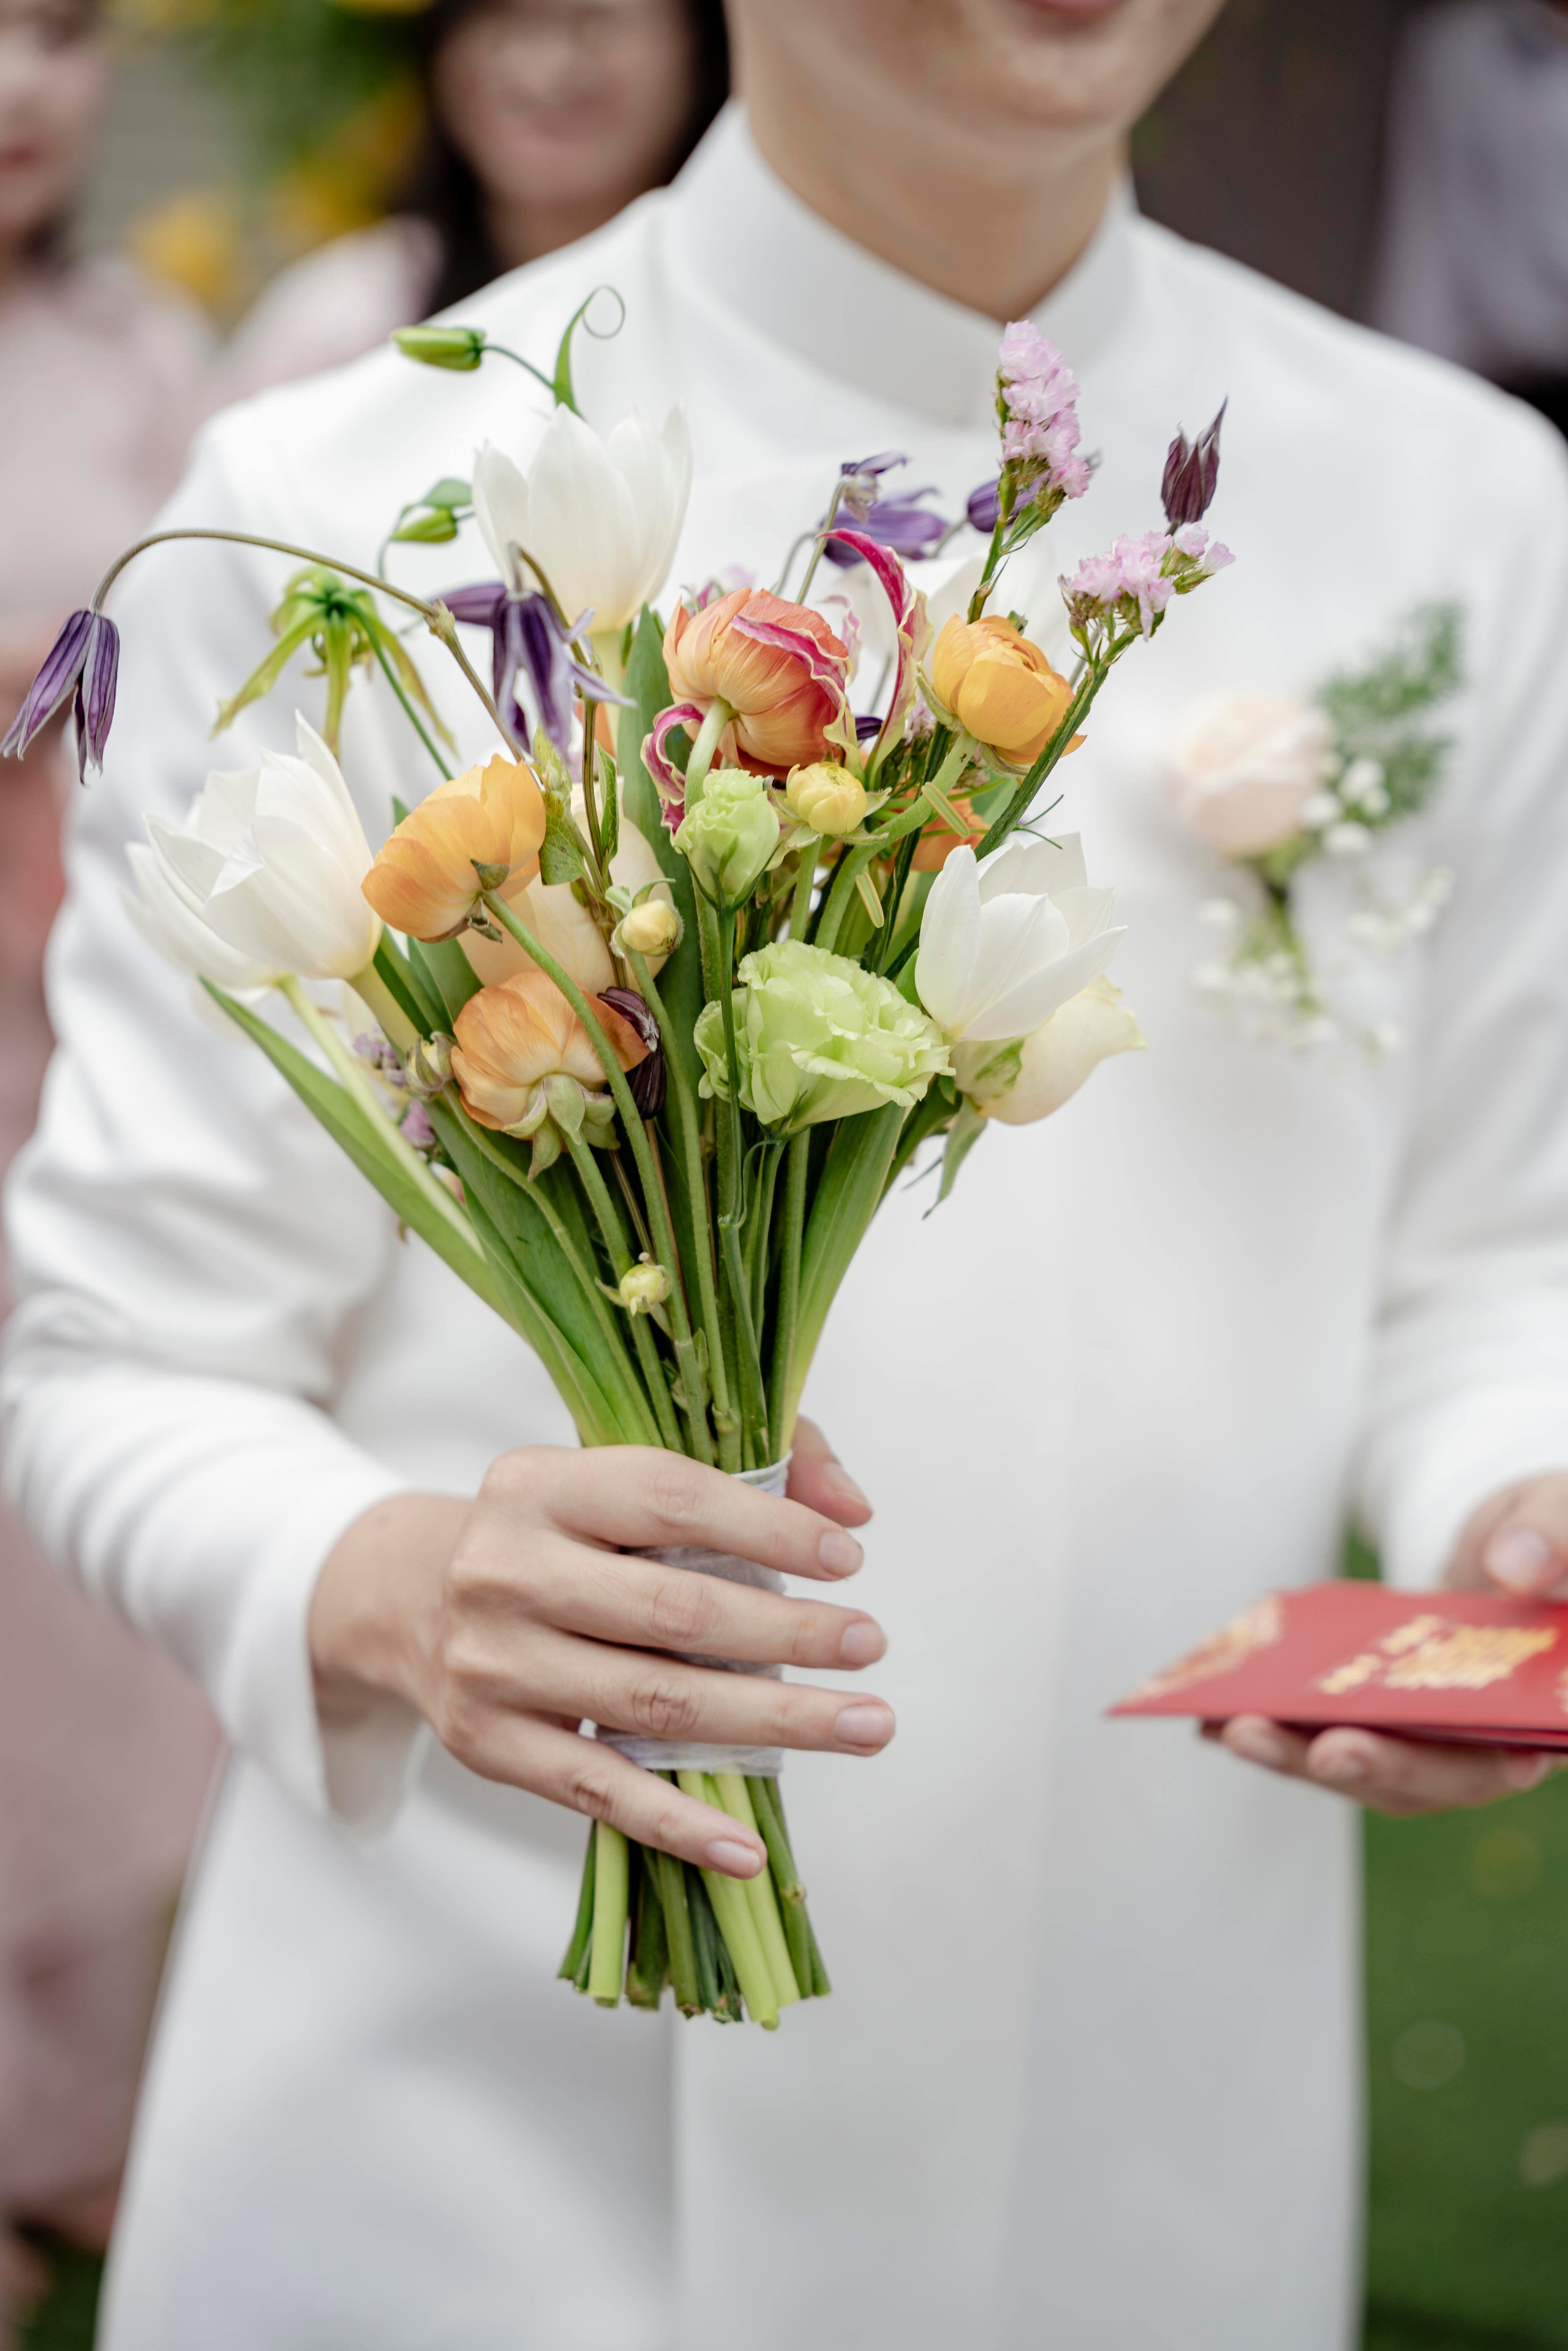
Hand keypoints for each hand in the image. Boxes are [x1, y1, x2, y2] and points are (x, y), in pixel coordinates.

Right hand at [309, 1419, 889, 1875]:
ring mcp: (493, 1665)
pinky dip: (679, 1824)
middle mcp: (506, 1570)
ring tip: (864, 1725)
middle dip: (787, 1635)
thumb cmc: (559, 1533)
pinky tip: (750, 1847)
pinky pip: (599, 1794)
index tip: (848, 1560)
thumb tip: (852, 1511)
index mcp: (542, 1484)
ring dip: (772, 1722)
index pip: (670, 1499)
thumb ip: (753, 1466)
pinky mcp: (489, 1746)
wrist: (411, 1600)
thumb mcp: (625, 1474)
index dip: (767, 1529)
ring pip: (652, 1706)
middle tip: (871, 1644)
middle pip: (671, 1613)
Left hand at [1215, 1471, 1567, 1814]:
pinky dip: (1283, 1726)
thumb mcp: (1563, 1516)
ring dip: (1301, 1753)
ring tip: (1234, 1729)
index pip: (1505, 1759)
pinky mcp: (1388, 1714)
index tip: (1374, 1749)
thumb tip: (1512, 1568)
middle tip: (1289, 1741)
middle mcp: (1495, 1739)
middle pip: (1425, 1775)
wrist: (1522, 1533)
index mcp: (1550, 1713)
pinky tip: (1215, 1717)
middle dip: (1357, 1761)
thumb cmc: (1553, 1529)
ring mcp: (1436, 1732)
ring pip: (1369, 1762)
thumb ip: (1554, 1539)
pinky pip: (1335, 1728)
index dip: (1449, 1767)